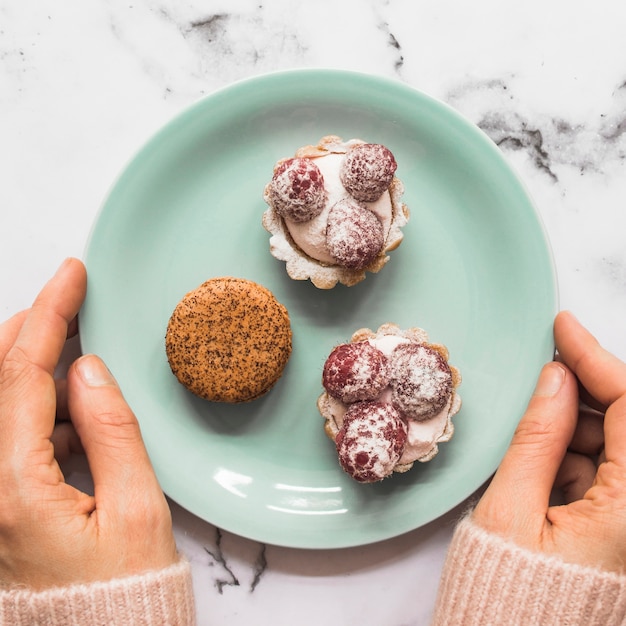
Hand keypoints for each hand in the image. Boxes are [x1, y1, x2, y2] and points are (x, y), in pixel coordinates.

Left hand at [0, 258, 177, 589]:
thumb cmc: (122, 594)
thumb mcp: (136, 508)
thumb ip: (111, 431)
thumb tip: (88, 369)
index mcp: (12, 490)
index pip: (22, 376)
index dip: (49, 315)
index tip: (71, 275)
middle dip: (30, 330)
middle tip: (70, 302)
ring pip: (1, 404)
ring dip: (37, 370)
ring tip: (84, 359)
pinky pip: (11, 435)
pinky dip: (41, 410)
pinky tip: (77, 419)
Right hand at [473, 310, 625, 571]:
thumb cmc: (507, 596)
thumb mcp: (512, 510)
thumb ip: (538, 439)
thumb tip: (555, 378)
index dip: (598, 359)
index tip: (564, 327)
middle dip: (587, 391)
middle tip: (543, 370)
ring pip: (616, 446)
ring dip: (578, 424)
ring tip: (536, 428)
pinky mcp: (618, 525)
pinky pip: (606, 471)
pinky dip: (576, 453)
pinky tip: (545, 459)